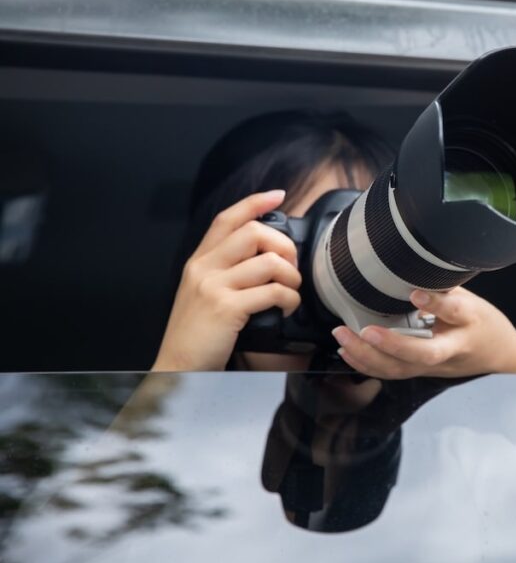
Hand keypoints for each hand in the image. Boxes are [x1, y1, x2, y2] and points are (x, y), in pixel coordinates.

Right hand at [152, 190, 300, 370]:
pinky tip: (288, 307)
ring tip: (292, 290)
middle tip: (291, 265)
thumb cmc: (197, 335)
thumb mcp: (203, 293)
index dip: (254, 202)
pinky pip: (272, 291)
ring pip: (269, 261)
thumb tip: (265, 257)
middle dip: (284, 245)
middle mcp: (203, 268)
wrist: (177, 367)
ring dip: (291, 275)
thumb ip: (225, 271)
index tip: (278, 195)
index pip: (227, 219)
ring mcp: (213, 287)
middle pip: (253, 232)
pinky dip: (290, 298)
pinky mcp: (226, 308)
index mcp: (199, 262)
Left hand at [332, 287, 515, 378]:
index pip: (454, 312)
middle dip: (389, 345)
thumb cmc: (485, 324)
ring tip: (343, 336)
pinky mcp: (421, 371)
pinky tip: (347, 351)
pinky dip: (365, 363)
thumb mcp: (473, 298)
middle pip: (421, 354)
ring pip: (400, 369)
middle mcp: (450, 349)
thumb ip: (445, 288)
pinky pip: (392, 372)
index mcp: (468, 323)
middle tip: (363, 329)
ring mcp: (434, 366)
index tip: (415, 293)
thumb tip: (415, 265)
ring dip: (368, 356)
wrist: (500, 356)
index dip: (435, 303)